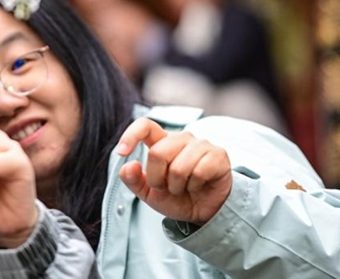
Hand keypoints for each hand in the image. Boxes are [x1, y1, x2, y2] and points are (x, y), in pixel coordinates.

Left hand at [116, 117, 231, 224]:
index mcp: (162, 142)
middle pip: (157, 152)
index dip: (131, 135)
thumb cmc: (177, 198)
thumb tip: (129, 165)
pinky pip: (199, 172)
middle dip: (158, 178)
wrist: (204, 213)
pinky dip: (195, 186)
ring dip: (177, 186)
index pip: (144, 125)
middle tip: (167, 187)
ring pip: (178, 166)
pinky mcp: (218, 155)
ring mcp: (201, 144)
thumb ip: (133, 180)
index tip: (122, 152)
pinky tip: (199, 186)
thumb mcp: (149, 193)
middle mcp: (181, 138)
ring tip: (184, 187)